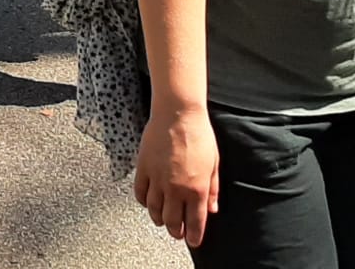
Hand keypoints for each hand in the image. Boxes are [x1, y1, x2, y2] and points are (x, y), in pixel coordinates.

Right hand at [134, 105, 219, 247]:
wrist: (177, 113)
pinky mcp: (144, 167)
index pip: (194, 223)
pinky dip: (143, 201)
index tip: (193, 240)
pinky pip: (140, 192)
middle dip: (175, 231)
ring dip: (159, 219)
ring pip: (154, 210)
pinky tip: (148, 202)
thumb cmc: (199, 135)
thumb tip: (212, 209)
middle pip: (172, 221)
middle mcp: (176, 188)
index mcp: (197, 189)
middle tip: (177, 232)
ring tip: (162, 220)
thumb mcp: (214, 164)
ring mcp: (157, 178)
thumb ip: (213, 189)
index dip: (193, 236)